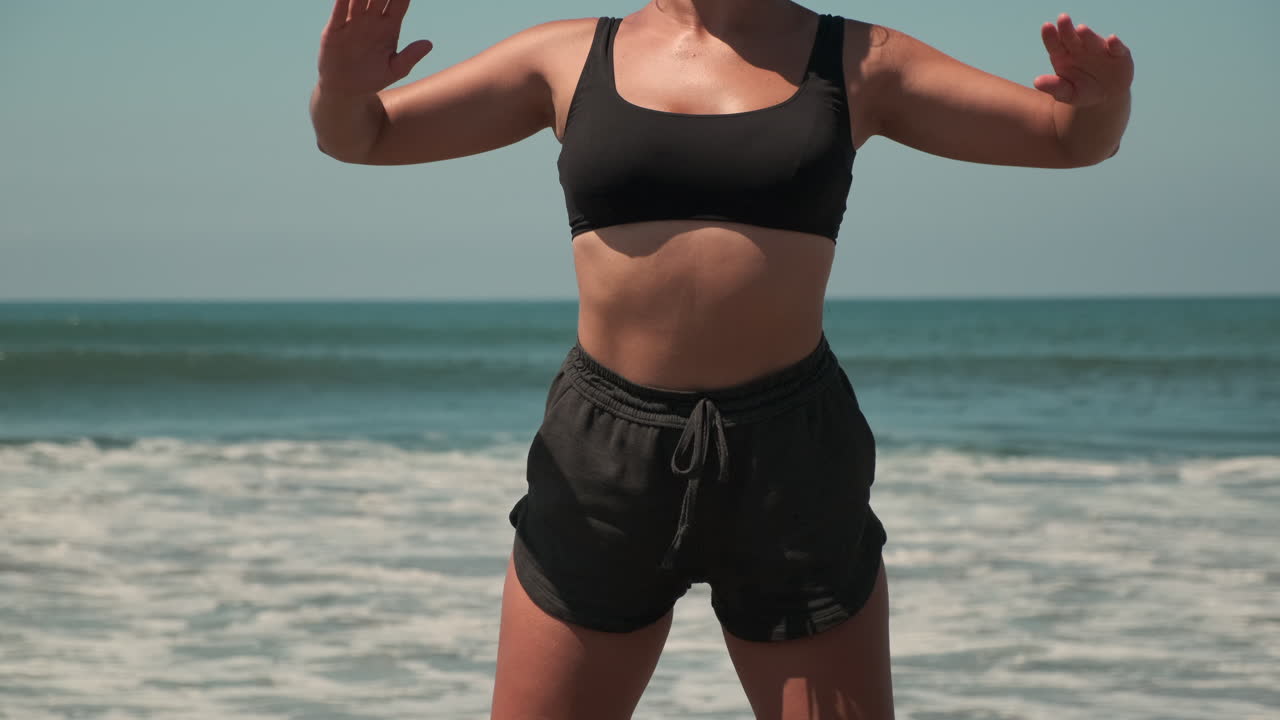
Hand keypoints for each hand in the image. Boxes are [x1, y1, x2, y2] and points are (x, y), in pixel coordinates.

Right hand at [318, 0, 433, 96]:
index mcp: (390, 27)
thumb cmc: (373, 78)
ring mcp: (353, 22)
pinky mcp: (334, 30)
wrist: (347, 90)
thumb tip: (429, 44)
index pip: (399, 3)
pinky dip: (342, 1)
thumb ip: (410, 57)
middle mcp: (371, 20)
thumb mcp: (395, 70)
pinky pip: (339, 12)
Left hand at [1034, 13, 1133, 106]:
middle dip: (1067, 29)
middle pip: (1071, 38)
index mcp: (1064, 56)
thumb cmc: (1082, 92)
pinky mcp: (1118, 54)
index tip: (1047, 27)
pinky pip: (1116, 48)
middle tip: (1062, 19)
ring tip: (1081, 29)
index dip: (1050, 36)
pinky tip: (1112, 40)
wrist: (1106, 97)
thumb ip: (1054, 87)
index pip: (1055, 44)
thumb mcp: (1067, 93)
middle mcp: (1080, 49)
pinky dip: (1115, 44)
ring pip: (1092, 40)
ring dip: (1088, 35)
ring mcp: (1099, 49)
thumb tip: (1037, 82)